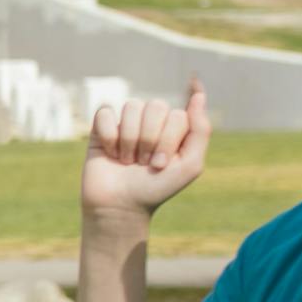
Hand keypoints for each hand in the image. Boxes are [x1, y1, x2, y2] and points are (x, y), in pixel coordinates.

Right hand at [82, 78, 210, 217]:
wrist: (120, 207)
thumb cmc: (157, 188)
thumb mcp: (190, 165)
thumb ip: (200, 129)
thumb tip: (200, 94)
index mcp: (175, 127)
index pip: (177, 115)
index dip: (168, 141)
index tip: (161, 166)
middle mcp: (152, 121)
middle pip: (156, 105)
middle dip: (149, 139)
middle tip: (143, 163)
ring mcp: (127, 122)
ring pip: (131, 107)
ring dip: (129, 139)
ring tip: (126, 160)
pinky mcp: (101, 127)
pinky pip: (105, 112)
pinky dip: (108, 136)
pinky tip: (110, 152)